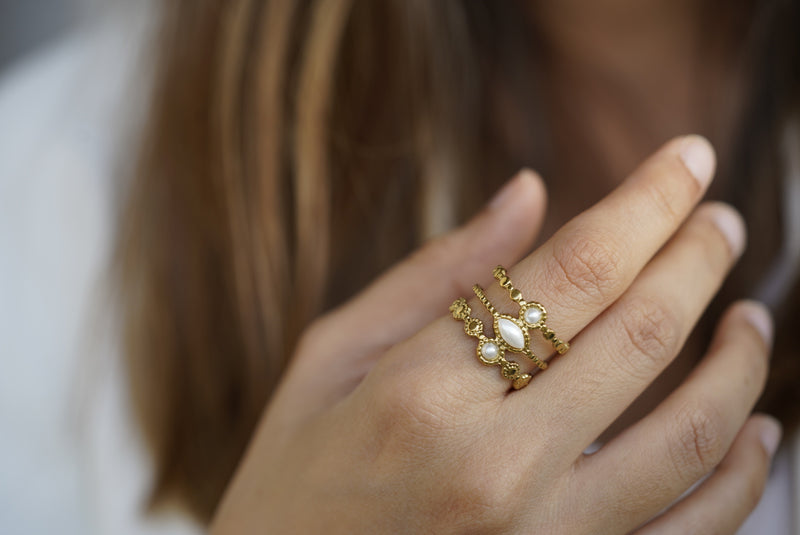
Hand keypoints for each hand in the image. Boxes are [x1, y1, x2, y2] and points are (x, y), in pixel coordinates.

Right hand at [211, 136, 780, 533]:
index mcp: (420, 390)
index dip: (648, 200)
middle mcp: (491, 466)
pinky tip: (755, 431)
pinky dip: (741, 478)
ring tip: (749, 317)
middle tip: (723, 221)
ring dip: (741, 364)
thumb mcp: (334, 358)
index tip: (689, 158)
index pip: (573, 268)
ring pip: (691, 438)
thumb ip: (435, 273)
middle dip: (699, 257)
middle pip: (641, 334)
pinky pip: (691, 533)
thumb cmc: (294, 474)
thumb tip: (530, 190)